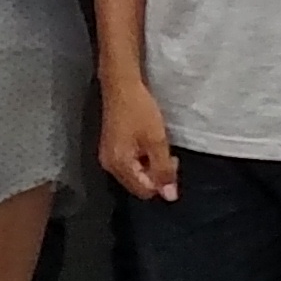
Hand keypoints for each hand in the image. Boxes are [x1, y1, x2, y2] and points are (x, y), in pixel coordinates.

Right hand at [100, 77, 178, 205]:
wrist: (121, 84)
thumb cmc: (139, 110)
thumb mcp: (156, 140)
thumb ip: (163, 170)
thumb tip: (170, 197)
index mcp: (118, 165)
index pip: (145, 190)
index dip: (162, 181)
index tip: (172, 160)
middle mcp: (109, 165)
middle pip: (138, 184)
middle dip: (155, 174)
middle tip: (167, 153)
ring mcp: (108, 156)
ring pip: (135, 173)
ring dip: (150, 165)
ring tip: (157, 144)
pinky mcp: (111, 147)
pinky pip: (130, 163)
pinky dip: (142, 157)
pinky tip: (147, 141)